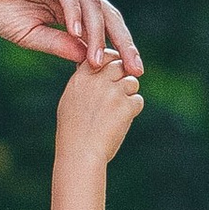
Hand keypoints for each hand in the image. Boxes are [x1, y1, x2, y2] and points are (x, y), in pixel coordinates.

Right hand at [0, 0, 138, 74]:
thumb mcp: (30, 36)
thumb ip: (58, 44)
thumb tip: (87, 60)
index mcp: (70, 9)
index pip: (103, 28)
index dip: (120, 48)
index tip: (133, 73)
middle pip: (107, 15)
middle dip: (123, 41)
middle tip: (134, 68)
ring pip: (90, 4)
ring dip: (96, 32)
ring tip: (98, 59)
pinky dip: (73, 12)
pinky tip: (75, 32)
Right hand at [55, 46, 144, 164]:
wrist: (80, 153)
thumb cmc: (73, 131)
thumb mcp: (70, 101)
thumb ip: (85, 83)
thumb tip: (98, 72)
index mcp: (81, 78)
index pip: (103, 56)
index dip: (112, 62)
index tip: (113, 72)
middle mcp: (97, 81)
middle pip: (120, 65)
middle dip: (123, 76)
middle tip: (120, 93)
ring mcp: (113, 92)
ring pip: (132, 82)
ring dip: (129, 94)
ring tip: (118, 111)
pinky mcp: (126, 105)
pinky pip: (138, 100)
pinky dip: (132, 111)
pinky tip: (121, 122)